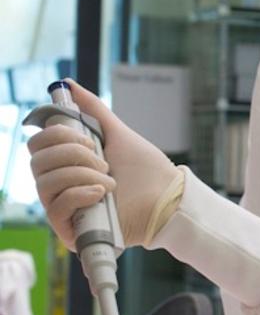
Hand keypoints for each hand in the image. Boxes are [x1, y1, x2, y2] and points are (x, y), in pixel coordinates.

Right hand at [28, 80, 180, 248]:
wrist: (167, 198)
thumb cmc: (146, 170)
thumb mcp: (118, 134)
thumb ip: (93, 111)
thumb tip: (69, 85)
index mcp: (67, 162)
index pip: (37, 145)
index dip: (56, 135)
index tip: (87, 137)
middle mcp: (60, 185)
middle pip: (36, 161)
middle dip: (73, 153)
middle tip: (102, 159)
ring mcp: (63, 207)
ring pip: (45, 183)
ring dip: (82, 174)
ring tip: (109, 179)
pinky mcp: (69, 229)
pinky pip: (56, 206)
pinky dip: (81, 193)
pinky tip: (103, 192)